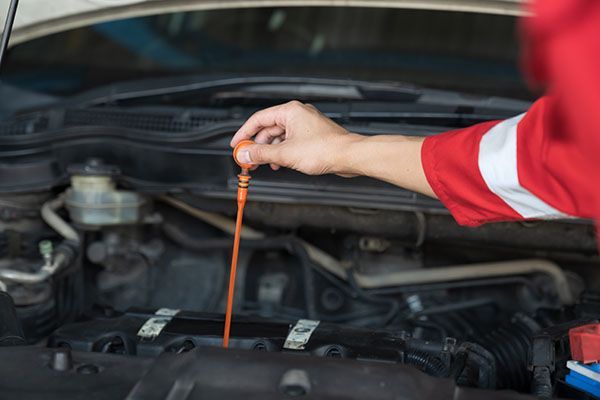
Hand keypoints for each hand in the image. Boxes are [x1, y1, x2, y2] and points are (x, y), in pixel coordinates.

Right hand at [230, 100, 435, 197]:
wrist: (349, 156)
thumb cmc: (325, 149)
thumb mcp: (285, 154)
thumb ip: (261, 154)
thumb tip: (244, 154)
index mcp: (290, 111)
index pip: (258, 119)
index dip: (244, 133)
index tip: (236, 145)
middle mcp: (298, 114)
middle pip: (268, 128)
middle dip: (257, 145)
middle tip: (248, 160)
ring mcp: (306, 124)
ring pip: (280, 136)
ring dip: (270, 151)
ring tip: (265, 164)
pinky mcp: (313, 135)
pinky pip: (291, 141)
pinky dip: (283, 152)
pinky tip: (281, 163)